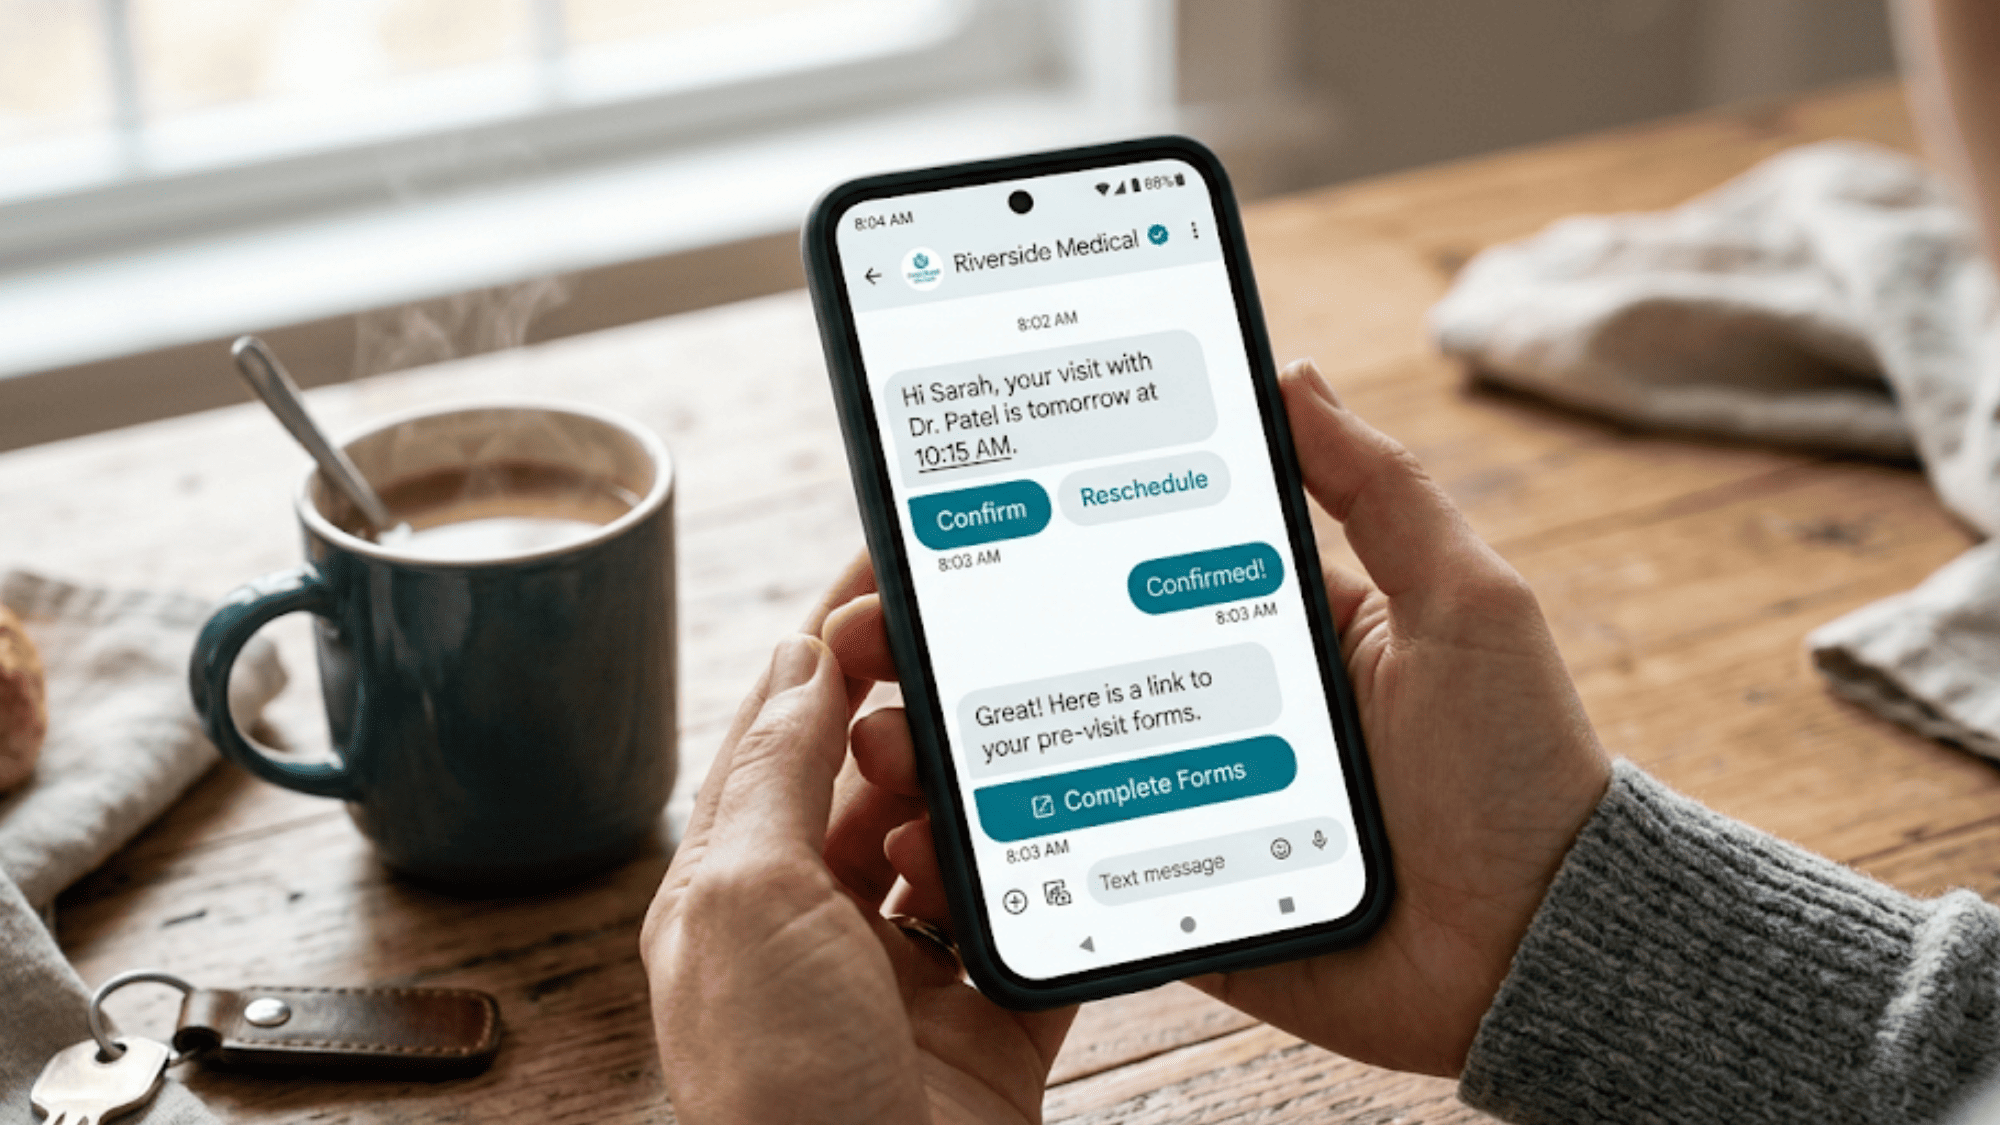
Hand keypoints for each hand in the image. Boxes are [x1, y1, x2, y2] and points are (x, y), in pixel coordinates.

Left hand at [641, 561, 1075, 1124]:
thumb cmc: (776, 1091)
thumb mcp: (742, 900)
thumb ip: (774, 773)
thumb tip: (800, 656)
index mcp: (736, 891)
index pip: (782, 732)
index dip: (832, 641)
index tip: (886, 565)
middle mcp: (817, 928)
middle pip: (874, 779)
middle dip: (916, 708)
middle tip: (964, 638)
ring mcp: (906, 979)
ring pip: (958, 842)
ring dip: (981, 795)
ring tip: (994, 754)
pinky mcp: (991, 1025)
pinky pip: (1033, 926)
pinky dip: (1053, 883)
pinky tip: (1067, 838)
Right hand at [822, 360, 1609, 1079]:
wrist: (1542, 947)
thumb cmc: (1519, 766)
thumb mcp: (1466, 602)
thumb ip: (1381, 490)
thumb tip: (1291, 370)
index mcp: (1272, 628)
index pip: (1133, 562)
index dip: (1042, 539)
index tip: (950, 512)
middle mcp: (1216, 708)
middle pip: (1067, 665)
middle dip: (961, 649)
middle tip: (875, 629)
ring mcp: (1190, 804)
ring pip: (1050, 770)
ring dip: (955, 753)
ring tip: (884, 733)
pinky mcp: (1182, 895)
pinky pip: (1077, 874)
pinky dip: (1001, 866)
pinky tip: (930, 842)